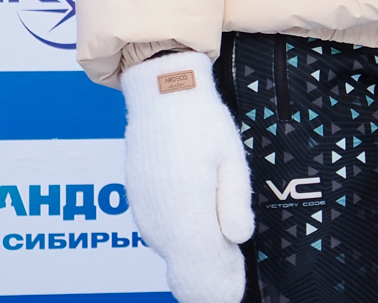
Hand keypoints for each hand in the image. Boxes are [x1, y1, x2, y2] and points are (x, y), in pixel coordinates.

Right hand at [120, 50, 252, 302]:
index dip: (222, 281)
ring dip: (192, 265)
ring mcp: (145, 211)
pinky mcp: (138, 203)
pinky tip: (194, 249)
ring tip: (216, 277)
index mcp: (187, 208)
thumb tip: (240, 239)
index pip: (206, 260)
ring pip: (172, 251)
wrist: (160, 95)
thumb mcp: (230, 157)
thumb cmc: (200, 122)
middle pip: (186, 263)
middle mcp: (161, 217)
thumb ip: (233, 201)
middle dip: (207, 282)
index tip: (234, 295)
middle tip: (227, 294)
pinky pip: (161, 235)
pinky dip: (178, 246)